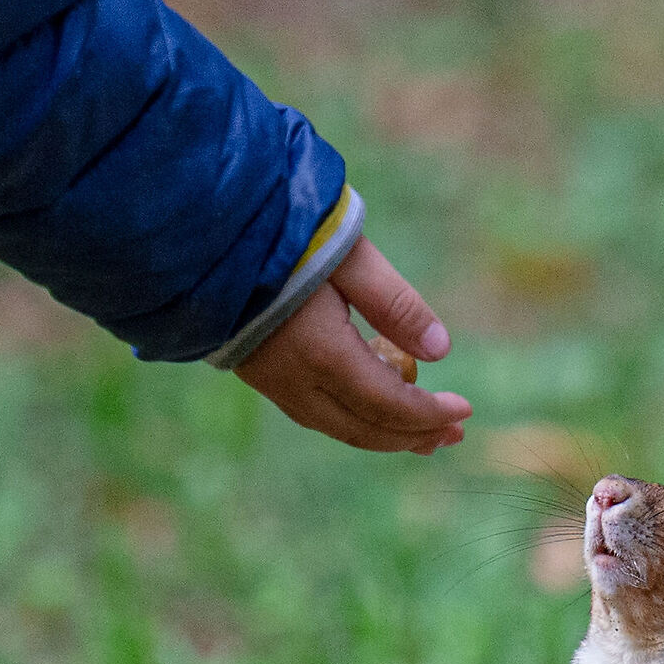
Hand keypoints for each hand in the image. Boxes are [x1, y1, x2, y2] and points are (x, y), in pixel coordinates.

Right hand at [236, 238, 471, 452]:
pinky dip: (355, 420)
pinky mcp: (259, 374)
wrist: (198, 228)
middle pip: (366, 430)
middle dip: (414, 435)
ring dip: (386, 435)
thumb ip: (395, 303)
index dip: (430, 413)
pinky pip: (316, 414)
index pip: (390, 404)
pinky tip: (376, 409)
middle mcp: (295, 382)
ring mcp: (272, 383)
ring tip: (426, 435)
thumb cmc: (278, 230)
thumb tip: (441, 350)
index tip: (465, 409)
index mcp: (322, 355)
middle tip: (454, 434)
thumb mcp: (348, 254)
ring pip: (339, 428)